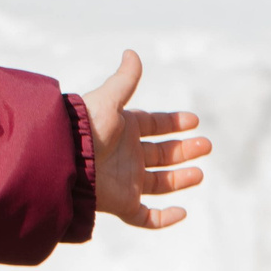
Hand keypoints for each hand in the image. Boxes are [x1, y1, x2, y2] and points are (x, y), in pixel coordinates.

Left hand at [83, 51, 210, 229]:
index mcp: (123, 130)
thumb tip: (131, 52)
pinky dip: (164, 218)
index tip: (193, 120)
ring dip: (181, 179)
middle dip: (184, 150)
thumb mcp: (108, 100)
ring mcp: (125, 180)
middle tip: (206, 145)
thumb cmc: (86, 127)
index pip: (153, 125)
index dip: (173, 122)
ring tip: (199, 172)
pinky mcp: (122, 204)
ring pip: (159, 183)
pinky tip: (182, 211)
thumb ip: (124, 80)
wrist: (64, 158)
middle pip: (161, 154)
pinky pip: (146, 217)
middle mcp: (125, 155)